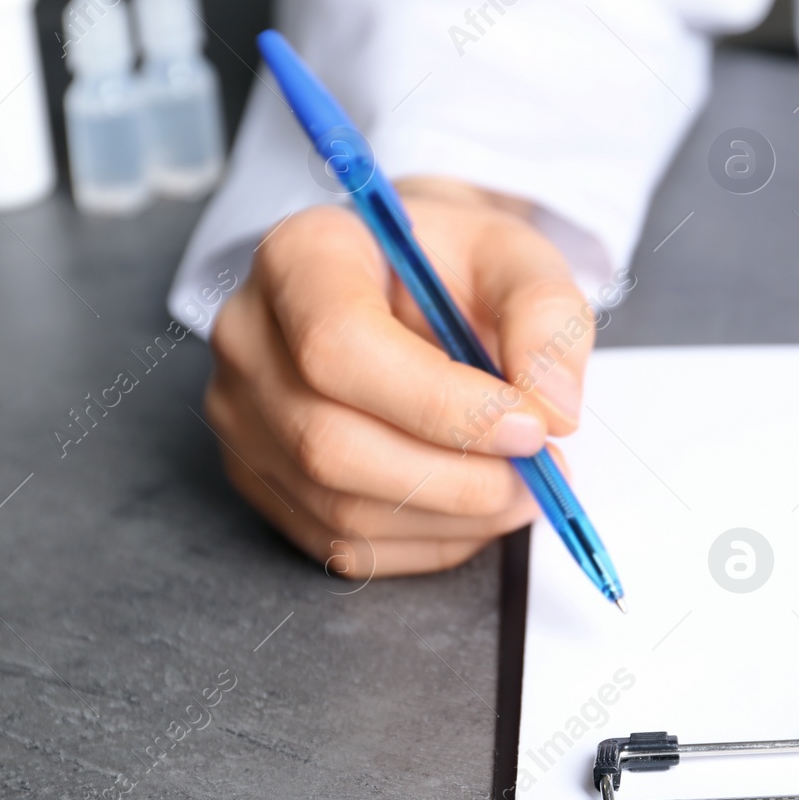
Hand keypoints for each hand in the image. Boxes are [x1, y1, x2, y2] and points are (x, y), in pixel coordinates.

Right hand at [205, 177, 595, 577]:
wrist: (402, 283)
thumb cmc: (449, 266)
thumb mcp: (512, 254)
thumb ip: (544, 314)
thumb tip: (554, 408)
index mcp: (300, 257)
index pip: (340, 344)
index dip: (442, 403)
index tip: (531, 425)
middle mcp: (249, 338)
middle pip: (331, 441)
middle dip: (456, 477)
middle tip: (542, 472)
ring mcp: (244, 418)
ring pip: (340, 507)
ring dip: (453, 517)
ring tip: (523, 487)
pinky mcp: (262, 481)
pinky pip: (345, 545)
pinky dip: (430, 540)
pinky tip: (475, 504)